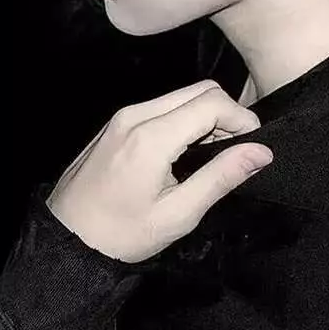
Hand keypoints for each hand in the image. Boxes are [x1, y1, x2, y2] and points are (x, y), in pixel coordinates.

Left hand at [45, 80, 273, 263]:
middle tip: (234, 153)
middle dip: (227, 115)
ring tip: (210, 158)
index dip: (243, 120)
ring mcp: (122, 118)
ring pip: (181, 97)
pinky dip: (184, 121)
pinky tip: (185, 156)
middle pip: (199, 90)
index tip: (253, 147)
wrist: (68, 239)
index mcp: (151, 137)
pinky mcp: (117, 125)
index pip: (213, 102)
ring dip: (206, 118)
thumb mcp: (179, 214)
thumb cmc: (121, 234)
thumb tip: (260, 152)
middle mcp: (135, 117)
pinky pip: (161, 108)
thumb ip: (222, 177)